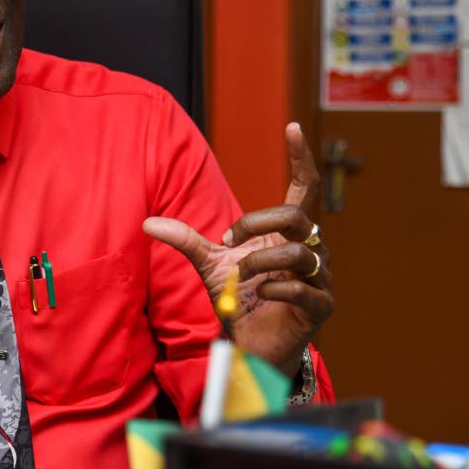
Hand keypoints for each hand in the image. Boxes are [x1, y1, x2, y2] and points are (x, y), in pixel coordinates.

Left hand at [143, 123, 332, 376]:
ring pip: (296, 252)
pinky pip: (298, 287)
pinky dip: (270, 288)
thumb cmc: (235, 296)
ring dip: (257, 263)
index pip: (304, 187)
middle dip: (254, 223)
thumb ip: (184, 239)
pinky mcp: (321, 306)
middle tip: (227, 243)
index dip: (300, 157)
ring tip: (241, 277)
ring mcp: (319, 277)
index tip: (291, 126)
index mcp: (287, 232)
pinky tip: (257, 295)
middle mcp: (311, 248)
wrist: (248, 341)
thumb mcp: (207, 263)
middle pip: (293, 214)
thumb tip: (147, 222)